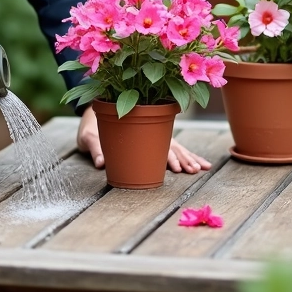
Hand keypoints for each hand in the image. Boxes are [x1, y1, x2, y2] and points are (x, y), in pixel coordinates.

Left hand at [76, 106, 210, 173]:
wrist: (92, 121)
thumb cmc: (91, 130)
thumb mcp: (89, 138)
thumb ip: (96, 148)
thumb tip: (99, 163)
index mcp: (136, 127)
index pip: (154, 143)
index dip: (167, 156)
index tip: (177, 167)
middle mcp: (149, 131)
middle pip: (171, 145)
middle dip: (184, 157)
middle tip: (195, 170)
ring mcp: (156, 135)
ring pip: (178, 147)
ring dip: (190, 158)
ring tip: (202, 169)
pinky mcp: (156, 140)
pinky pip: (175, 149)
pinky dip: (188, 156)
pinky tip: (199, 165)